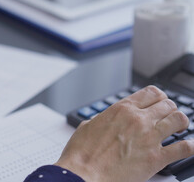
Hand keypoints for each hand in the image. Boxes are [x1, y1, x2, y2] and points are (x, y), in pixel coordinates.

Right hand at [55, 86, 193, 181]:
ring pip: (179, 120)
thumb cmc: (82, 153)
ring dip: (181, 123)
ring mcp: (149, 137)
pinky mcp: (156, 158)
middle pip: (167, 104)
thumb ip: (103, 119)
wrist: (83, 174)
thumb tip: (105, 121)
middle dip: (170, 109)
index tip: (159, 103)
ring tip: (180, 128)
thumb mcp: (88, 126)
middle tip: (168, 116)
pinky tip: (188, 147)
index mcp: (122, 109)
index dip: (158, 97)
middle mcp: (138, 120)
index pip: (151, 92)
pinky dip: (189, 147)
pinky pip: (184, 148)